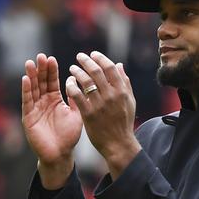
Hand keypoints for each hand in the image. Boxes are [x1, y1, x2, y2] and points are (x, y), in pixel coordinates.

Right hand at [22, 53, 82, 188]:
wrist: (61, 154)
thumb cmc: (69, 136)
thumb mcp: (76, 114)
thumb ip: (76, 97)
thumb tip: (75, 78)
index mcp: (55, 100)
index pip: (52, 81)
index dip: (51, 70)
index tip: (51, 58)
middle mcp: (44, 102)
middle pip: (41, 82)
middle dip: (40, 70)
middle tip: (40, 56)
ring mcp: (35, 109)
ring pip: (33, 89)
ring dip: (31, 76)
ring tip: (30, 63)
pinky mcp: (28, 117)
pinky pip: (27, 102)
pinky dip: (26, 90)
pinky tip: (26, 79)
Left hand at [66, 51, 140, 175]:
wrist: (118, 144)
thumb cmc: (124, 122)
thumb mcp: (129, 101)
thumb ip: (125, 83)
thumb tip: (119, 65)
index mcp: (122, 91)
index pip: (110, 68)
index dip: (100, 58)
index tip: (92, 54)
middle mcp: (111, 95)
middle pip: (96, 71)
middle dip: (86, 61)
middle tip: (79, 57)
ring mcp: (99, 104)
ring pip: (85, 81)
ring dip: (77, 72)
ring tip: (72, 68)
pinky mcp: (89, 114)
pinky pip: (77, 95)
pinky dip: (72, 86)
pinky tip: (69, 82)